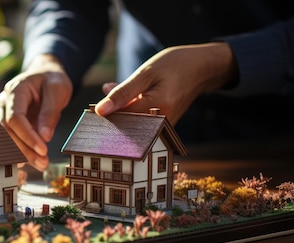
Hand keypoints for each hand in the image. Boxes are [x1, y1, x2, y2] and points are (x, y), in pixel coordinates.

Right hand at [0, 54, 72, 171]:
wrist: (46, 73)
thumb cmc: (52, 79)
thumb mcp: (57, 90)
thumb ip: (50, 112)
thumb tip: (44, 137)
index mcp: (15, 90)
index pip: (15, 118)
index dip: (27, 136)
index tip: (42, 149)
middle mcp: (5, 102)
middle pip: (8, 131)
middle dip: (24, 149)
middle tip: (43, 162)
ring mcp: (5, 112)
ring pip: (7, 138)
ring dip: (22, 153)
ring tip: (41, 164)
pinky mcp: (10, 122)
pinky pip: (11, 138)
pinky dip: (21, 151)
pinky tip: (31, 162)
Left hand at [95, 42, 236, 124]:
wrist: (201, 68)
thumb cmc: (174, 65)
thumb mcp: (146, 73)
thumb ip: (123, 92)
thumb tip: (100, 110)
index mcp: (157, 108)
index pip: (121, 119)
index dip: (104, 115)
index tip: (91, 109)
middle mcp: (161, 123)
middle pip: (126, 124)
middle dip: (112, 112)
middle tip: (103, 94)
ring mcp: (163, 126)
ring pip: (133, 122)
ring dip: (121, 108)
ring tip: (114, 88)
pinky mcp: (163, 125)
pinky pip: (141, 120)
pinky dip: (131, 108)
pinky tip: (127, 93)